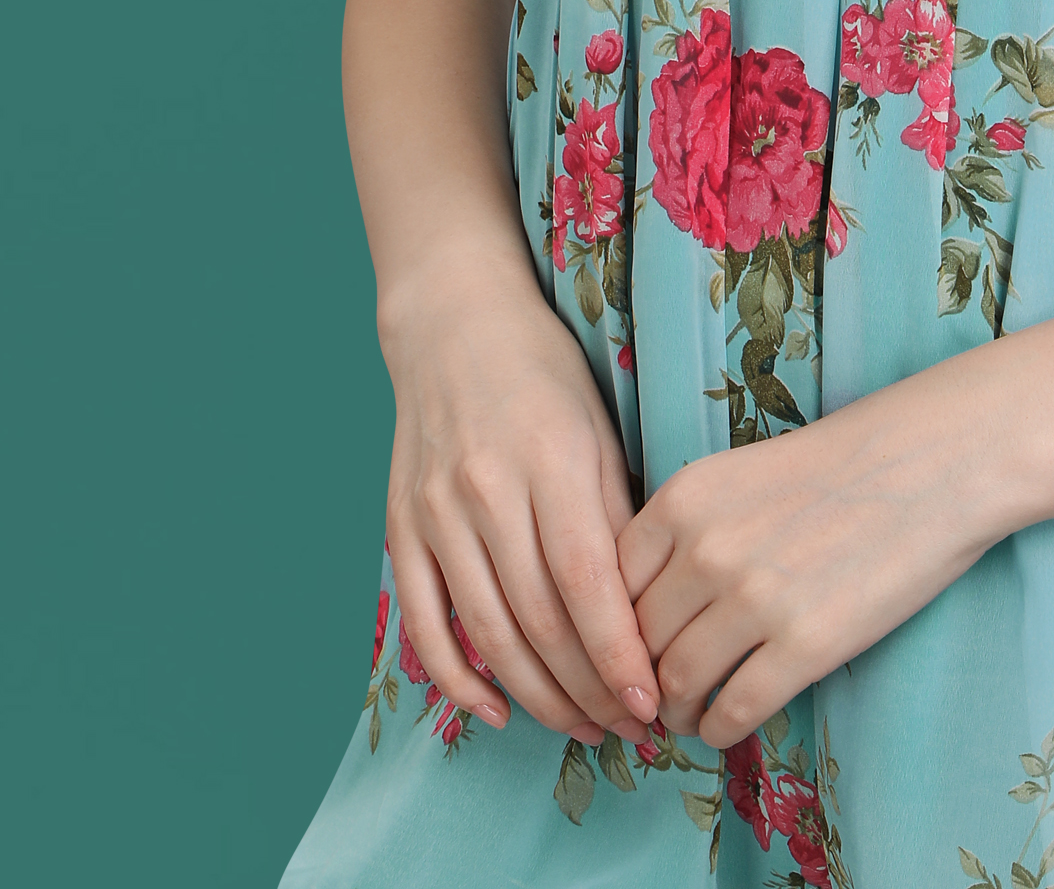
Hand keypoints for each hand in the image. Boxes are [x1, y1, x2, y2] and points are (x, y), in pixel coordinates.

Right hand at [380, 248, 659, 742]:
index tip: (653, 705)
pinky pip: (425, 623)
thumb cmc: (545, 374)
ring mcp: (436, 513)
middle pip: (540, 621)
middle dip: (591, 690)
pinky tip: (498, 711)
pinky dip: (458, 679)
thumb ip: (616, 516)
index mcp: (550, 459)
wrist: (453, 325)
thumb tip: (645, 613)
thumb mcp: (599, 428)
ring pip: (489, 633)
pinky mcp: (400, 529)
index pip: (587, 583)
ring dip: (539, 696)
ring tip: (584, 728)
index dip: (619, 655)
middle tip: (633, 728)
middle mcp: (487, 490)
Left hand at [616, 379, 1002, 748]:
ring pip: (676, 684)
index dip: (610, 630)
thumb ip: (687, 532)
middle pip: (638, 641)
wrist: (931, 462)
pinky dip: (718, 730)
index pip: (608, 585)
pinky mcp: (806, 645)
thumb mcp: (740, 476)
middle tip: (651, 699)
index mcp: (684, 498)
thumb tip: (647, 610)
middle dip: (639, 679)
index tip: (625, 653)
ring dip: (675, 713)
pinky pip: (733, 711)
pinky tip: (725, 726)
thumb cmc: (840, 464)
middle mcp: (707, 549)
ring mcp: (755, 599)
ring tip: (686, 718)